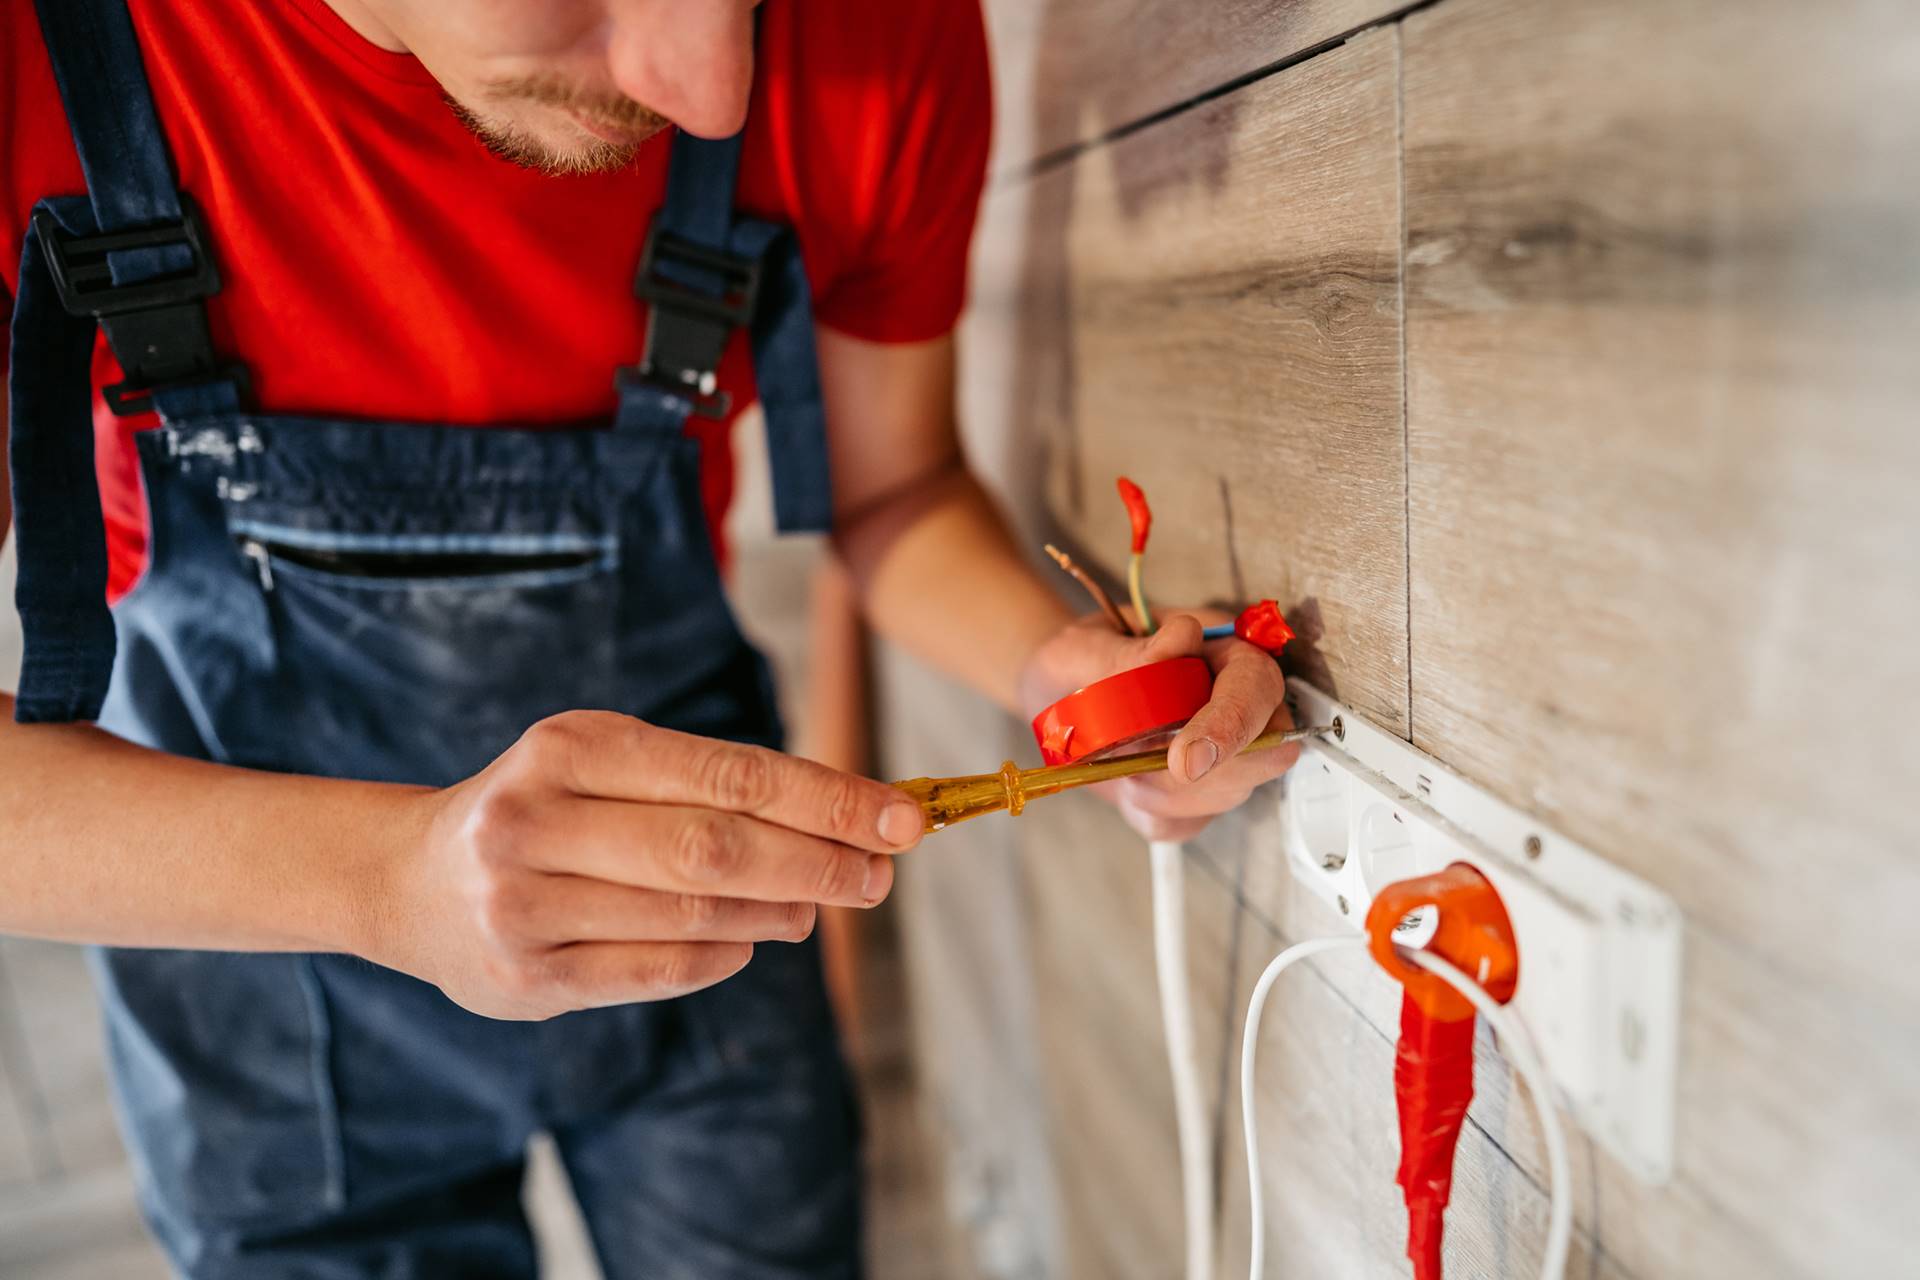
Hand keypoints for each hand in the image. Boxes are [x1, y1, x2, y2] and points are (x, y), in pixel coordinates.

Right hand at [372, 711, 923, 1019]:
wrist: (407, 880)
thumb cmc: (545, 809)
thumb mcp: (607, 764)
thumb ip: (711, 785)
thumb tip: (844, 826)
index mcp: (570, 747)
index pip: (728, 774)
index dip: (826, 799)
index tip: (900, 816)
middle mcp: (537, 821)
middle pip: (716, 849)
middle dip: (817, 863)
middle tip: (879, 873)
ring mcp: (524, 905)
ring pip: (692, 916)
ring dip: (777, 913)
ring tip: (819, 905)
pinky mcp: (526, 979)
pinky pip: (657, 971)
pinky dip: (721, 956)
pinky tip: (751, 941)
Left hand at [1016, 609, 1298, 841]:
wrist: (1059, 693)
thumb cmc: (1082, 659)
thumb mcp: (1091, 645)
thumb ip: (1133, 650)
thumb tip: (1184, 636)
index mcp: (1223, 649)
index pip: (1256, 686)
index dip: (1230, 725)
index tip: (1184, 762)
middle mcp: (1239, 702)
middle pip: (1263, 754)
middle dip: (1195, 775)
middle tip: (1131, 764)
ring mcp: (1228, 752)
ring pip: (1226, 794)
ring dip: (1161, 792)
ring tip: (1116, 762)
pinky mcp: (1201, 793)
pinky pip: (1188, 821)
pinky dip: (1148, 811)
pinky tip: (1124, 781)